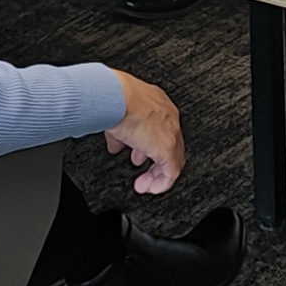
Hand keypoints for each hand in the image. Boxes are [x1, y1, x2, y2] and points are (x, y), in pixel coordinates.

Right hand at [103, 71, 186, 194]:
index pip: (159, 128)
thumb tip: (115, 145)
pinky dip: (161, 182)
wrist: (115, 97)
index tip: (139, 153)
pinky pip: (171, 172)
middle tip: (141, 166)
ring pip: (172, 159)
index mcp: (157, 103)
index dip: (148, 143)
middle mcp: (168, 116)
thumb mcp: (115, 117)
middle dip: (153, 158)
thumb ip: (119, 134)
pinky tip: (151, 188)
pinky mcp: (168, 148)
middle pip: (168, 143)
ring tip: (146, 182)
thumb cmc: (112, 98)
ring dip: (157, 172)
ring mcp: (170, 132)